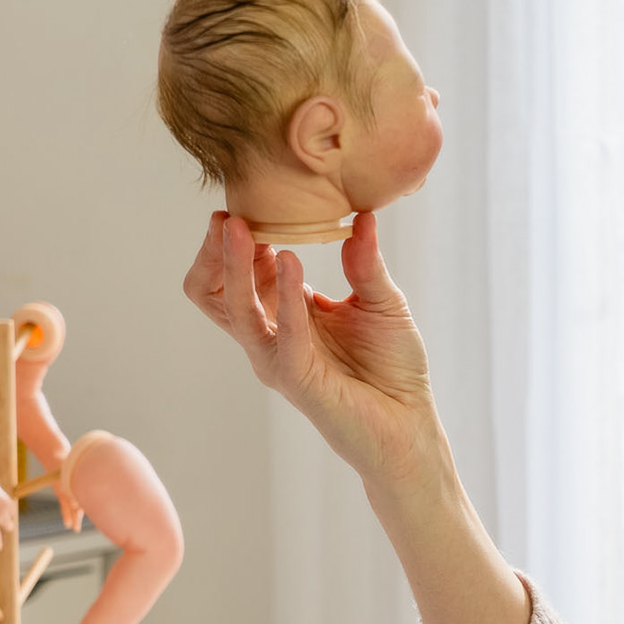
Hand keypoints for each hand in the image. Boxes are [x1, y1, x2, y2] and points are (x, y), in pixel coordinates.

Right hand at [183, 211, 442, 488]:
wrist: (410, 422)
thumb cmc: (392, 368)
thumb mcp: (383, 301)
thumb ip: (365, 262)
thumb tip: (361, 216)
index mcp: (284, 313)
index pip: (240, 272)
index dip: (240, 238)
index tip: (251, 200)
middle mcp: (271, 336)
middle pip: (215, 293)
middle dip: (213, 253)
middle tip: (228, 217)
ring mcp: (278, 359)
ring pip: (234, 311)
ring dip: (235, 267)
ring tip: (242, 228)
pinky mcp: (297, 380)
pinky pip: (280, 336)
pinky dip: (284, 296)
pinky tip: (291, 260)